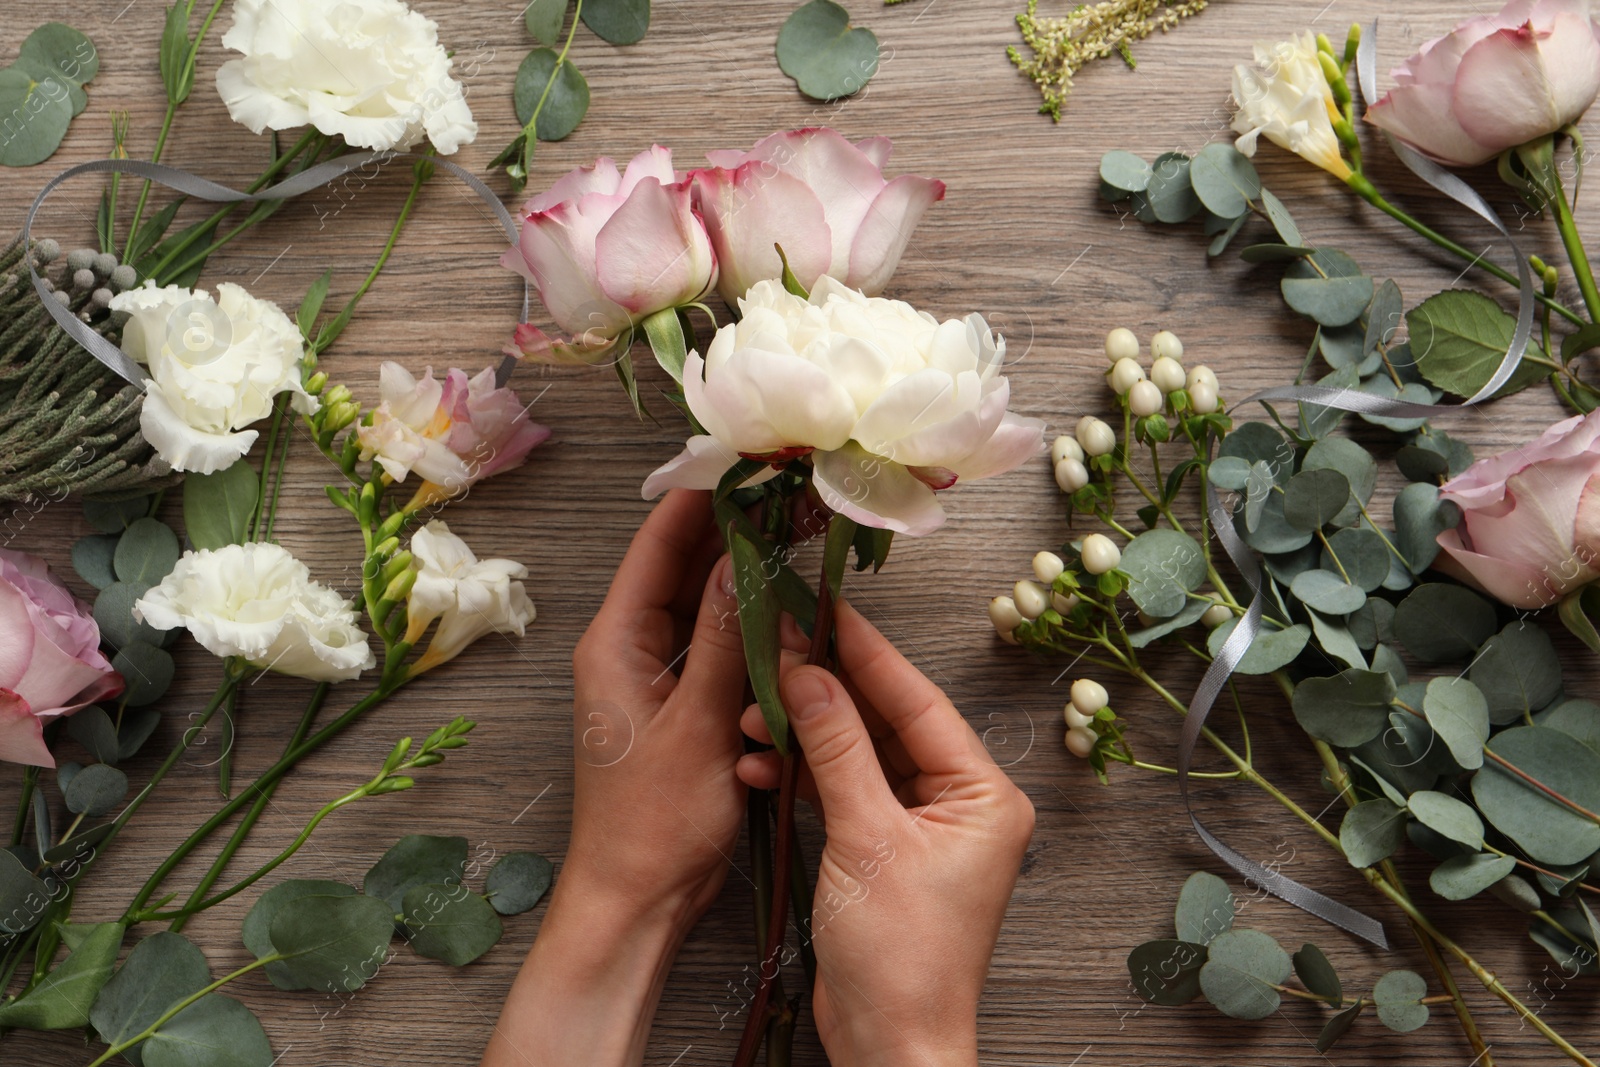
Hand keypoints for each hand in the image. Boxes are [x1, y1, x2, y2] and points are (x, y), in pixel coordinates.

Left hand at [480, 489, 747, 1066]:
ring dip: (746, 579)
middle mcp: (630, 651)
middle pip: (682, 570)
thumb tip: (745, 560)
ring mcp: (656, 679)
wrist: (637, 898)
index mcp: (615, 644)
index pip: (657, 546)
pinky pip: (717, 649)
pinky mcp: (683, 708)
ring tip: (798, 536)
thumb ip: (726, 640)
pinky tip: (790, 610)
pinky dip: (749, 629)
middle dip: (734, 531)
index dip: (699, 498)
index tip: (746, 460)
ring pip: (704, 608)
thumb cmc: (654, 821)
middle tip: (790, 495)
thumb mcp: (698, 724)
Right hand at [737, 601, 1034, 1065]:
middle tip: (777, 647)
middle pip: (887, 722)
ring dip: (806, 736)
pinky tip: (760, 763)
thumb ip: (836, 748)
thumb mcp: (865, 837)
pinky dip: (804, 778)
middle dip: (826, 692)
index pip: (918, 700)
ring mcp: (923, 829)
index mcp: (983, 793)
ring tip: (753, 714)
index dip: (867, 652)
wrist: (890, 1047)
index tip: (826, 608)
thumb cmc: (902, 959)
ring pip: (860, 755)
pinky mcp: (886, 852)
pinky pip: (845, 793)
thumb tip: (808, 673)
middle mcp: (961, 804)